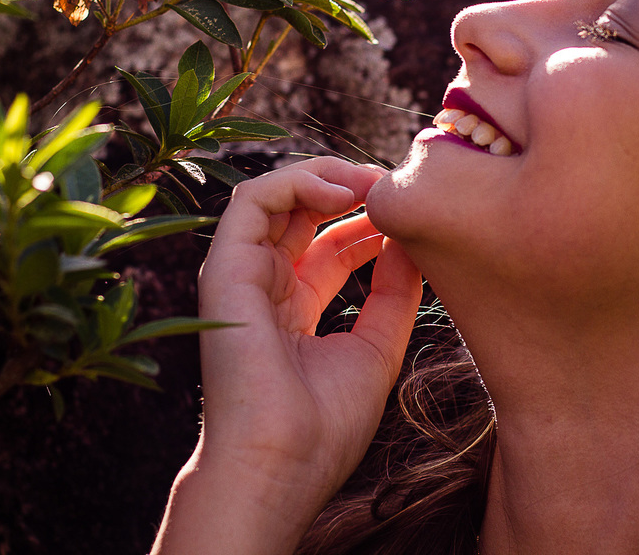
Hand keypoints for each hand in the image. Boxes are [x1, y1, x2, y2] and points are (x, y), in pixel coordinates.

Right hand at [194, 157, 421, 505]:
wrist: (281, 464)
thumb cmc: (324, 425)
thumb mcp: (378, 348)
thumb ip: (395, 294)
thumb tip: (413, 245)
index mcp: (295, 307)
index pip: (333, 243)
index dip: (373, 220)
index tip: (412, 213)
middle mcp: (265, 285)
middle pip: (305, 212)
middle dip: (352, 187)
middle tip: (397, 184)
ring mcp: (242, 274)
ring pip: (276, 194)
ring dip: (328, 174)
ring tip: (374, 180)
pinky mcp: (225, 267)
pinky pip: (252, 200)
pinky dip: (298, 182)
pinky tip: (344, 193)